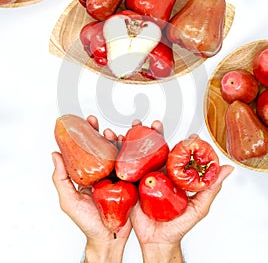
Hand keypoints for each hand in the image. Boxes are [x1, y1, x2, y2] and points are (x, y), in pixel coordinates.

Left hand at [52, 115, 131, 262]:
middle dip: (100, 133)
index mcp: (89, 175)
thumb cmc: (88, 222)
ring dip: (116, 140)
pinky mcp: (131, 181)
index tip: (83, 123)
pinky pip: (132, 164)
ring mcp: (118, 176)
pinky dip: (133, 152)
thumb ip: (61, 179)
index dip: (85, 136)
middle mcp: (104, 172)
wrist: (109, 238)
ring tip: (113, 133)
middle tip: (96, 123)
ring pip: (118, 153)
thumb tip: (55, 155)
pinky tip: (132, 145)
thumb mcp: (69, 201)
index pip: (87, 151)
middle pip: (103, 148)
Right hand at [129, 120, 233, 262]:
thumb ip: (211, 189)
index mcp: (174, 176)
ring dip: (135, 138)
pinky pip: (126, 167)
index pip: (178, 154)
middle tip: (154, 124)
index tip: (186, 134)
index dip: (182, 142)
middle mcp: (160, 173)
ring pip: (140, 154)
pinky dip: (120, 153)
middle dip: (154, 134)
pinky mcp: (132, 184)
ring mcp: (145, 177)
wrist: (156, 240)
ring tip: (134, 127)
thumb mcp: (198, 207)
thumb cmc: (178, 226)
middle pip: (157, 149)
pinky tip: (118, 141)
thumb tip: (227, 170)